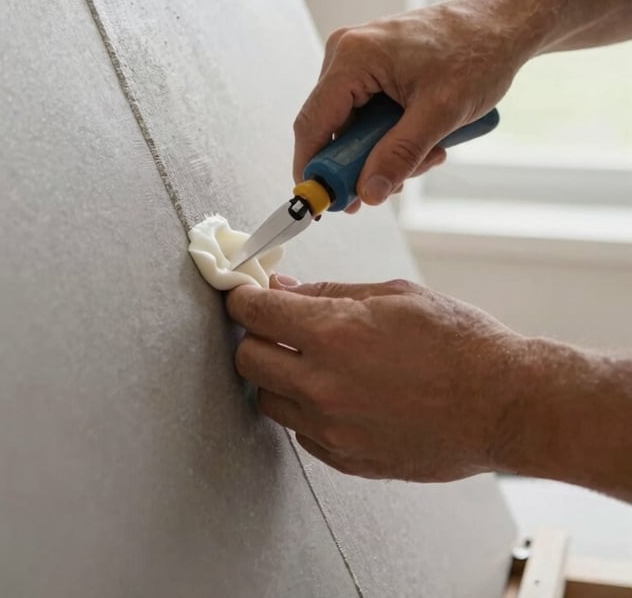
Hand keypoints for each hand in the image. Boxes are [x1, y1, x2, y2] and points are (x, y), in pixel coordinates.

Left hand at [226, 276, 525, 481]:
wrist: (505, 404)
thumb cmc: (459, 343)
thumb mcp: (393, 295)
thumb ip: (329, 293)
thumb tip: (284, 290)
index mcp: (334, 334)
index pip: (254, 313)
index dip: (243, 298)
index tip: (245, 295)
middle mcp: (324, 385)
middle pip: (247, 361)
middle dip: (255, 337)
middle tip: (277, 327)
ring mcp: (334, 429)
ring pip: (268, 401)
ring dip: (278, 378)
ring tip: (313, 363)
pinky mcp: (349, 459)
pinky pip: (302, 434)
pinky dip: (307, 412)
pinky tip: (338, 394)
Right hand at [293, 0, 534, 205]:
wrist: (502, 24)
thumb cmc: (477, 53)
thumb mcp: (441, 113)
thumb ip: (400, 155)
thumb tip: (367, 193)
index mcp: (353, 57)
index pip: (314, 123)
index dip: (313, 167)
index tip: (324, 203)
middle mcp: (346, 54)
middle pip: (333, 128)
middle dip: (364, 162)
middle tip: (399, 183)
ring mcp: (358, 59)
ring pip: (354, 126)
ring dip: (385, 150)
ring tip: (430, 151)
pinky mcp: (372, 67)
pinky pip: (367, 113)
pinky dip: (391, 134)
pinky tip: (424, 137)